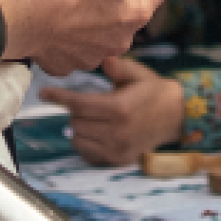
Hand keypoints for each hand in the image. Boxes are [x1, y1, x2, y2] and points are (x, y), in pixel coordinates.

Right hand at [0, 0, 198, 74]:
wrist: (25, 16)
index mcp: (138, 9)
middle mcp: (124, 36)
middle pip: (134, 6)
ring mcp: (98, 52)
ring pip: (106, 25)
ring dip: (99, 11)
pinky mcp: (72, 61)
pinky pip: (79, 41)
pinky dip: (75, 29)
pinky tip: (61, 17)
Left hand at [41, 56, 187, 166]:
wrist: (176, 116)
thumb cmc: (153, 91)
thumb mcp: (137, 73)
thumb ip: (117, 67)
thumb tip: (103, 60)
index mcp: (118, 107)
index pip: (78, 103)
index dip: (58, 97)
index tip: (44, 93)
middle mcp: (116, 130)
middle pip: (75, 121)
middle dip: (74, 110)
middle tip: (84, 102)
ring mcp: (117, 148)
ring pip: (78, 138)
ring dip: (78, 126)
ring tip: (90, 118)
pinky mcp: (118, 159)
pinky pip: (88, 153)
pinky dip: (84, 142)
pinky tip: (93, 133)